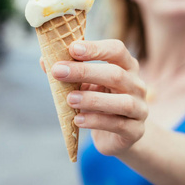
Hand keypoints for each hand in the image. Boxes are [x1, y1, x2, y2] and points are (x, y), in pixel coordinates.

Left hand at [40, 39, 147, 155]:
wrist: (117, 135)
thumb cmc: (100, 102)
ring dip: (92, 99)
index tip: (72, 48)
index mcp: (126, 66)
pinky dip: (96, 121)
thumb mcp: (85, 85)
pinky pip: (118, 125)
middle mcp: (137, 84)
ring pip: (122, 102)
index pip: (117, 50)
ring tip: (69, 99)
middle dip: (85, 71)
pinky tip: (78, 120)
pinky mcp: (136, 131)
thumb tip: (45, 60)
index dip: (95, 48)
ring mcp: (140, 108)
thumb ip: (69, 73)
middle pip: (116, 74)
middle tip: (58, 71)